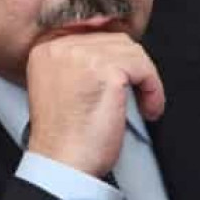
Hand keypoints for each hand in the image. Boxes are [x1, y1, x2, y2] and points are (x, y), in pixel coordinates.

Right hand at [25, 32, 164, 176]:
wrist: (62, 163)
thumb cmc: (63, 137)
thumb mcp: (62, 88)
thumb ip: (79, 65)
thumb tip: (113, 55)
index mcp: (46, 50)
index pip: (93, 36)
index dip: (115, 58)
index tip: (125, 77)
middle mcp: (61, 47)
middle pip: (114, 40)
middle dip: (132, 67)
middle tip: (136, 94)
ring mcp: (83, 56)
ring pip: (132, 52)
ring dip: (145, 79)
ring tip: (143, 104)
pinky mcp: (106, 71)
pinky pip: (144, 69)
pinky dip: (153, 89)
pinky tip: (148, 108)